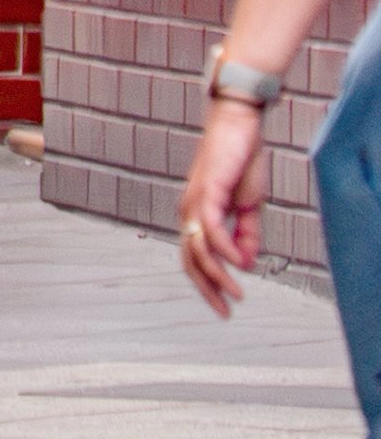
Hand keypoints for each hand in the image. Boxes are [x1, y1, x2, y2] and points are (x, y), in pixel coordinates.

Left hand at [182, 98, 266, 312]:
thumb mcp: (249, 206)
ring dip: (217, 274)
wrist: (240, 127)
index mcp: (197, 215)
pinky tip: (240, 263)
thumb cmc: (241, 163)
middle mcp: (189, 210)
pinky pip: (210, 227)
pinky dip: (224, 248)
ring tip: (237, 293)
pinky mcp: (206, 190)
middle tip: (225, 311)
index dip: (207, 284)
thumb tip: (246, 263)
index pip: (194, 257)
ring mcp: (195, 200)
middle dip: (206, 288)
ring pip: (197, 248)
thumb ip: (246, 234)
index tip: (224, 307)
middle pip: (190, 259)